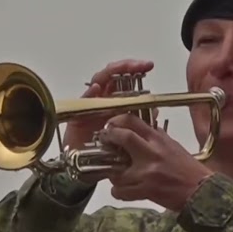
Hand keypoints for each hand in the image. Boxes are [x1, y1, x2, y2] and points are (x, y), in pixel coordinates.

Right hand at [66, 60, 157, 183]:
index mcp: (114, 101)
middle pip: (111, 75)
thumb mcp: (127, 136)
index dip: (135, 69)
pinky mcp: (76, 116)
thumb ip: (140, 121)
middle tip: (140, 65)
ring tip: (120, 69)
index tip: (149, 65)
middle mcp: (102, 99)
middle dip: (125, 66)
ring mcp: (89, 105)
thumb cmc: (105, 150)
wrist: (86, 166)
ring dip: (109, 74)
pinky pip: (82, 102)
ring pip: (98, 82)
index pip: (124, 79)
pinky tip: (96, 89)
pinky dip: (89, 94)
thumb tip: (155, 111)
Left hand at [98, 116, 212, 210]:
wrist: (202, 192)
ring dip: (113, 174)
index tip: (111, 126)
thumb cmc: (189, 170)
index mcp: (159, 139)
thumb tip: (141, 130)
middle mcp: (152, 152)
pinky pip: (121, 191)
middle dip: (110, 138)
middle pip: (124, 137)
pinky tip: (123, 191)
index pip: (134, 121)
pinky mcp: (147, 190)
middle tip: (105, 143)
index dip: (117, 121)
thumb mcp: (173, 147)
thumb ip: (156, 139)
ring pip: (117, 170)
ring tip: (117, 175)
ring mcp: (148, 172)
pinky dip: (118, 192)